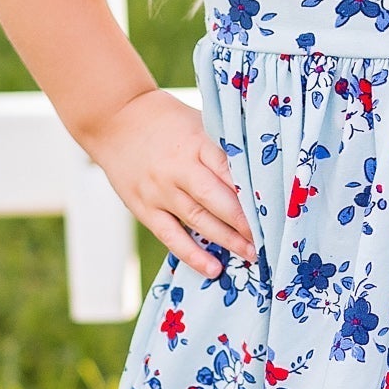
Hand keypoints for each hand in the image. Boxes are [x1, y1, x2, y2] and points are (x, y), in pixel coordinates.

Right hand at [85, 88, 255, 279]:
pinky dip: (192, 254)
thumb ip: (224, 145)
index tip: (274, 209)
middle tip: (269, 239)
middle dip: (244, 222)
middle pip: (216, 199)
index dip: (251, 192)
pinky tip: (213, 269)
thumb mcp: (198, 122)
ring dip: (227, 240)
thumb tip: (263, 169)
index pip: (229, 169)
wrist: (114, 119)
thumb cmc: (167, 120)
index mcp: (196, 143)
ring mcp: (160, 190)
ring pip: (197, 219)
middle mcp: (178, 168)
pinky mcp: (144, 207)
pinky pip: (170, 235)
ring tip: (252, 255)